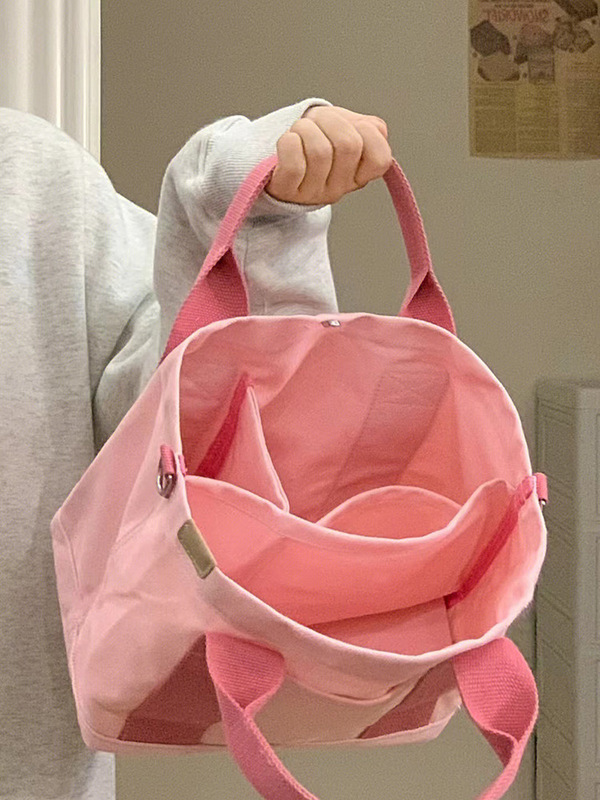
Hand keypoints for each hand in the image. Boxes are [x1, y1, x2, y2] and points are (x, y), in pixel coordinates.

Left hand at [264, 105, 392, 205]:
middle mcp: (339, 188)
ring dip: (306, 128)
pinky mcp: (286, 190)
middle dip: (331, 120)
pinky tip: (289, 140)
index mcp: (358, 176)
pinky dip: (289, 143)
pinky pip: (294, 166)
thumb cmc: (317, 141)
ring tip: (300, 130)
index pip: (380, 159)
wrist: (280, 160)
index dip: (367, 133)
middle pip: (348, 145)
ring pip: (320, 152)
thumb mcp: (349, 131)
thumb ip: (370, 129)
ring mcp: (312, 193)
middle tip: (317, 122)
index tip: (350, 127)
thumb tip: (376, 130)